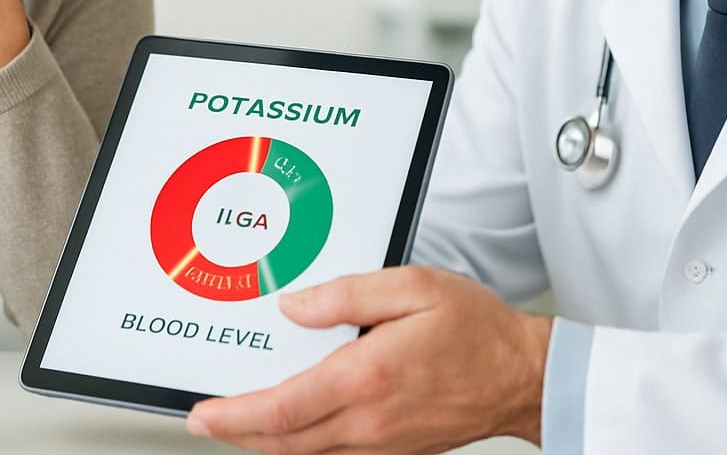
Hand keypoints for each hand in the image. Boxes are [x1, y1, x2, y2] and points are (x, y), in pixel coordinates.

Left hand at [186, 266, 551, 453]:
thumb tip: (295, 307)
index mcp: (367, 378)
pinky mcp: (393, 451)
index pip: (282, 409)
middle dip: (237, 433)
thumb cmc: (476, 330)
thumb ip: (346, 295)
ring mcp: (382, 444)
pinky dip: (300, 448)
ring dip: (265, 442)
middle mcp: (370, 422)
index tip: (203, 413)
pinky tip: (290, 430)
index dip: (234, 415)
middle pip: (284, 442)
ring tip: (237, 421)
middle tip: (203, 420)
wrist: (523, 376)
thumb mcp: (412, 287)